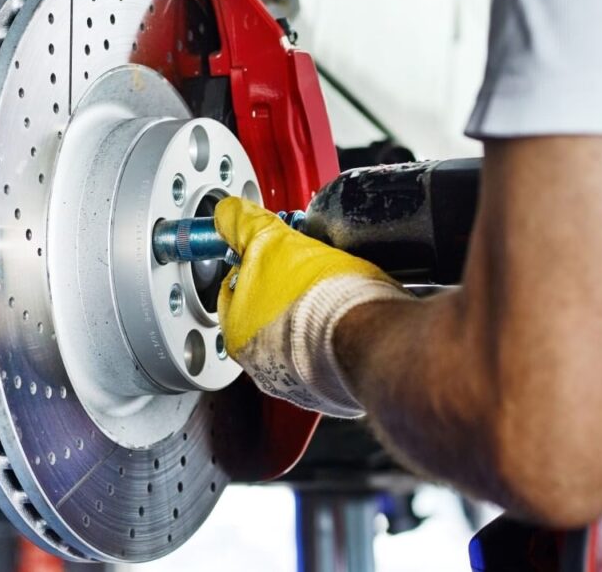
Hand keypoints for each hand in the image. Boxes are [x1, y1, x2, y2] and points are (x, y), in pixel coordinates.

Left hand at [215, 197, 407, 416]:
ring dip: (310, 315)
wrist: (373, 336)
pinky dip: (335, 338)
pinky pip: (329, 356)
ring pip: (297, 337)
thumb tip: (228, 212)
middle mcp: (263, 367)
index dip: (251, 264)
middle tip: (303, 271)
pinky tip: (347, 320)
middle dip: (283, 290)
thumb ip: (244, 225)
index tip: (268, 253)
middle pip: (265, 315)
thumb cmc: (320, 297)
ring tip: (330, 293)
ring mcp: (299, 382)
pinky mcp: (334, 389)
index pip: (232, 291)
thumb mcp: (273, 243)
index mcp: (238, 334)